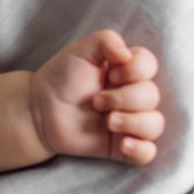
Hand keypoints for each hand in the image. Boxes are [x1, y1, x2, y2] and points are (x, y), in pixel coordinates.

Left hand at [28, 30, 163, 165]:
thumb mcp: (79, 51)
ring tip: (107, 122)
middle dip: (124, 98)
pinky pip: (147, 153)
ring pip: (155, 124)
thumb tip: (127, 54)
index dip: (134, 70)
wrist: (38, 110)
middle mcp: (132, 96)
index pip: (150, 65)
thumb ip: (106, 40)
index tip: (109, 74)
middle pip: (152, 96)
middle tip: (95, 101)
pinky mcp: (121, 145)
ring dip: (133, 122)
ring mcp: (129, 121)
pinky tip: (122, 143)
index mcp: (126, 71)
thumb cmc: (60, 77)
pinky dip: (140, 149)